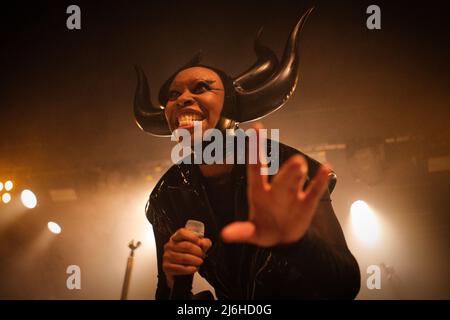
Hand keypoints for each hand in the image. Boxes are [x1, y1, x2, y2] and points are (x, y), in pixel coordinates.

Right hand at [163, 228, 211, 288]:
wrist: (181, 273)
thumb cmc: (189, 256)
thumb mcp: (198, 247)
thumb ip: (203, 243)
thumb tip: (203, 244)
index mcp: (176, 237)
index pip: (182, 232)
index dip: (192, 236)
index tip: (199, 242)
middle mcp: (170, 245)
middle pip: (186, 245)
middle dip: (198, 252)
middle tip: (203, 255)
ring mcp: (167, 256)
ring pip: (184, 258)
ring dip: (195, 261)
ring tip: (199, 262)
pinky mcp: (167, 267)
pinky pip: (181, 268)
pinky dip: (190, 269)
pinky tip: (194, 268)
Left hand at [221, 123, 330, 246]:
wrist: (283, 239)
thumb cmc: (264, 229)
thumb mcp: (252, 233)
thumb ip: (242, 232)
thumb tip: (226, 235)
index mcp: (259, 192)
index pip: (256, 167)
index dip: (255, 149)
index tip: (256, 129)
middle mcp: (276, 188)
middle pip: (280, 177)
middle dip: (287, 170)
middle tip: (294, 161)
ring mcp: (292, 193)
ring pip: (295, 180)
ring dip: (298, 173)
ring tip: (301, 165)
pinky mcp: (306, 203)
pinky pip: (313, 190)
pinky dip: (319, 180)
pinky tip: (325, 169)